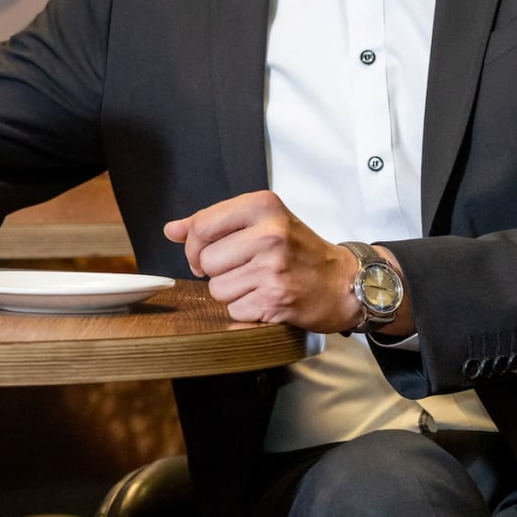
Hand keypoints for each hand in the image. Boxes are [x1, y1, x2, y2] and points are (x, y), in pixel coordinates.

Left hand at [165, 191, 371, 331]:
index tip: (206, 252)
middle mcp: (270, 234)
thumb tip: (171, 230)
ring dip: (232, 292)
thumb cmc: (300, 251)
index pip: (201, 226)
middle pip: (206, 260)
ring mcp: (273, 268)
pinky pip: (234, 309)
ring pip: (216, 288)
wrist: (344, 282)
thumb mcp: (262, 222)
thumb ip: (213, 223)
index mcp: (263, 206)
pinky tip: (267, 299)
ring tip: (258, 283)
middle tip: (244, 269)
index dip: (195, 245)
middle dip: (216, 271)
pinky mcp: (275, 299)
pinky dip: (246, 310)